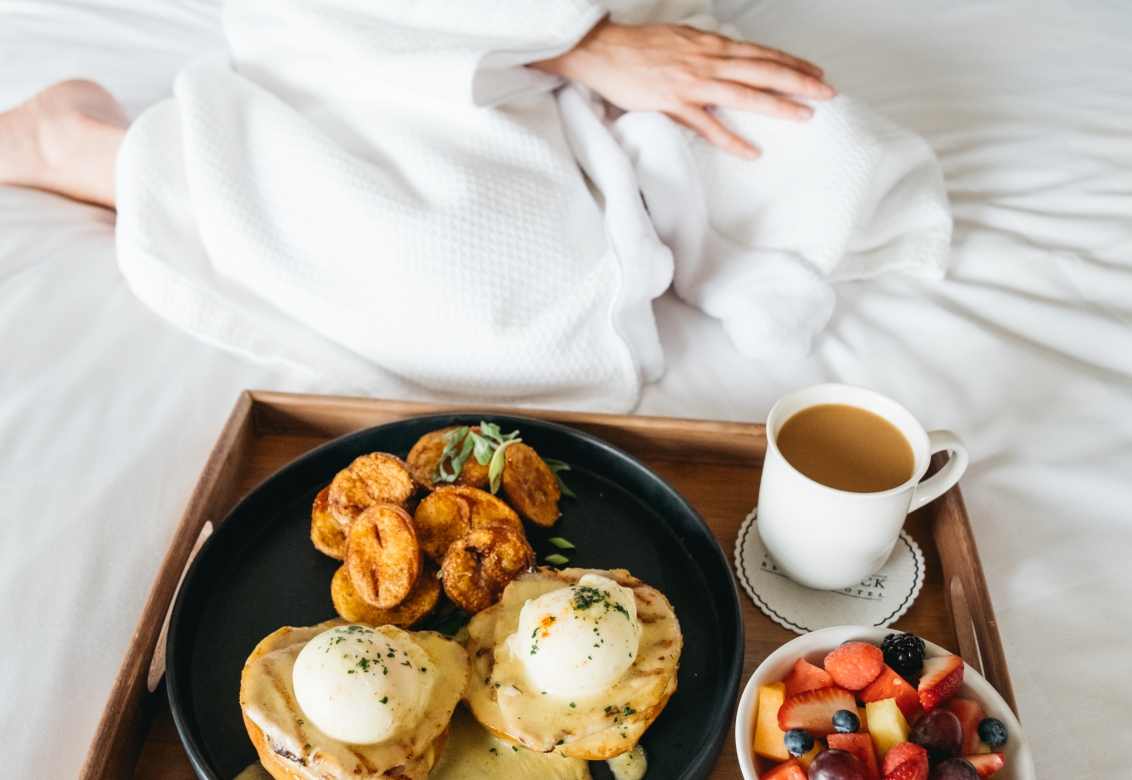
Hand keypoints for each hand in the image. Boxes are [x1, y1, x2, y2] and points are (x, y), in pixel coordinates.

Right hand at [532, 20, 833, 158]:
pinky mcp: (673, 104)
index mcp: (710, 44)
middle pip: (762, 70)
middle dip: (799, 82)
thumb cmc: (638, 47)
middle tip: (828, 93)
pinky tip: (752, 152)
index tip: (815, 73)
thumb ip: (707, 50)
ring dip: (777, 105)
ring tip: (805, 117)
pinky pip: (707, 125)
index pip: (760, 53)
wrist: (602, 50)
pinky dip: (731, 140)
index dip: (791, 63)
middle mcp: (707, 61)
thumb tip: (728, 58)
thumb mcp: (680, 39)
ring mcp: (691, 83)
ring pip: (744, 94)